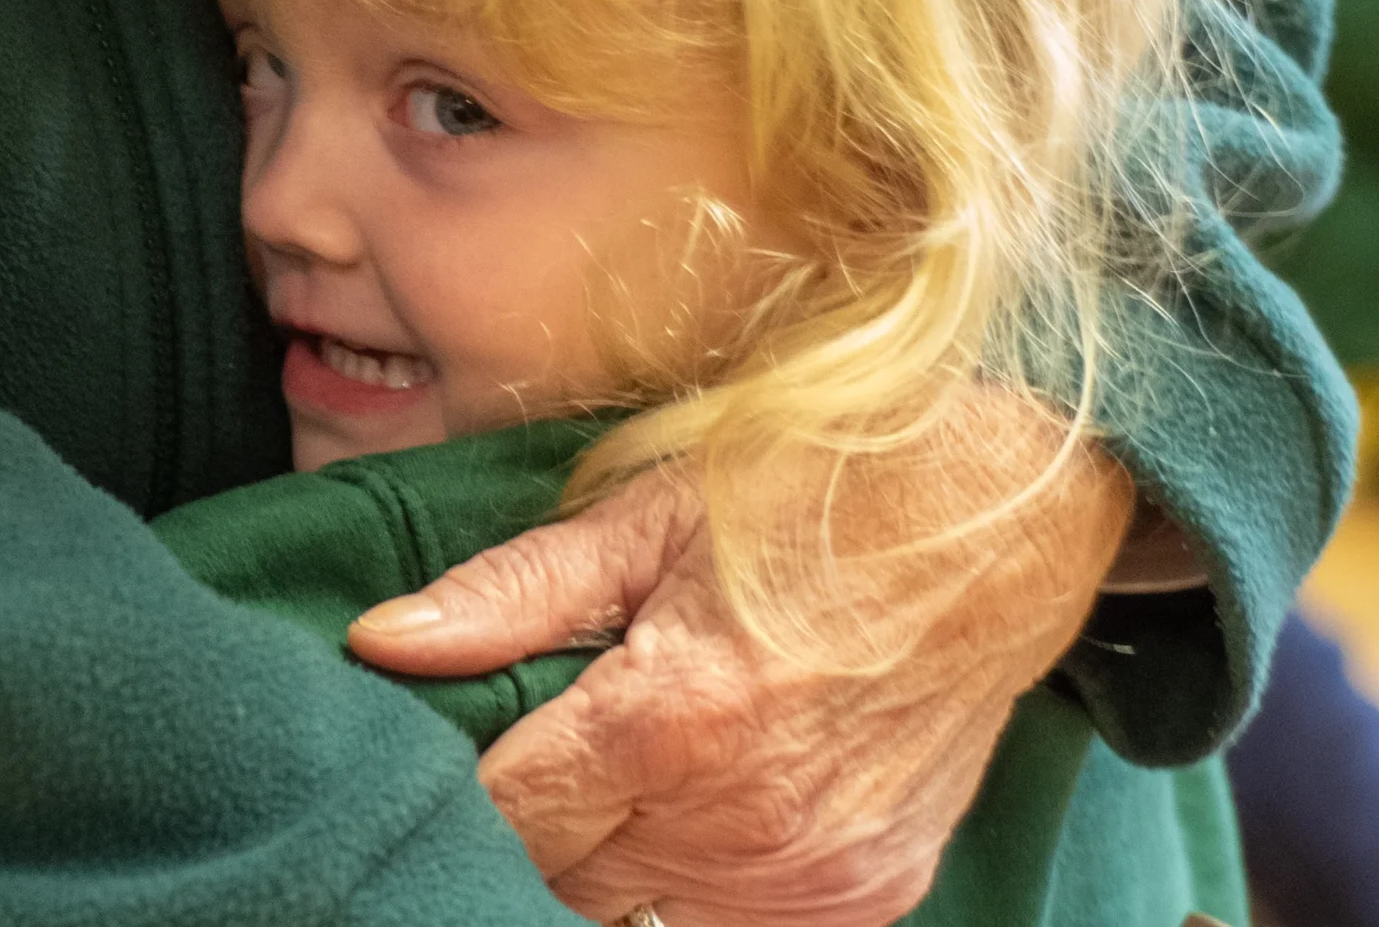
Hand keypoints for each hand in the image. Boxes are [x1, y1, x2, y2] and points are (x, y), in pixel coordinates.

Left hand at [346, 406, 1134, 926]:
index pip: (501, 810)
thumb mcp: (645, 515)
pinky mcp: (863, 904)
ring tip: (601, 771)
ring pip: (634, 922)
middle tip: (519, 741)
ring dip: (598, 863)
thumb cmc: (809, 495)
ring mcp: (810, 882)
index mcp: (673, 721)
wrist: (997, 522)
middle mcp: (742, 826)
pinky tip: (683, 808)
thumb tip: (381, 645)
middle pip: (558, 880)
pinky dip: (685, 885)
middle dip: (518, 822)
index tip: (425, 737)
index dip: (448, 777)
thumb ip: (509, 595)